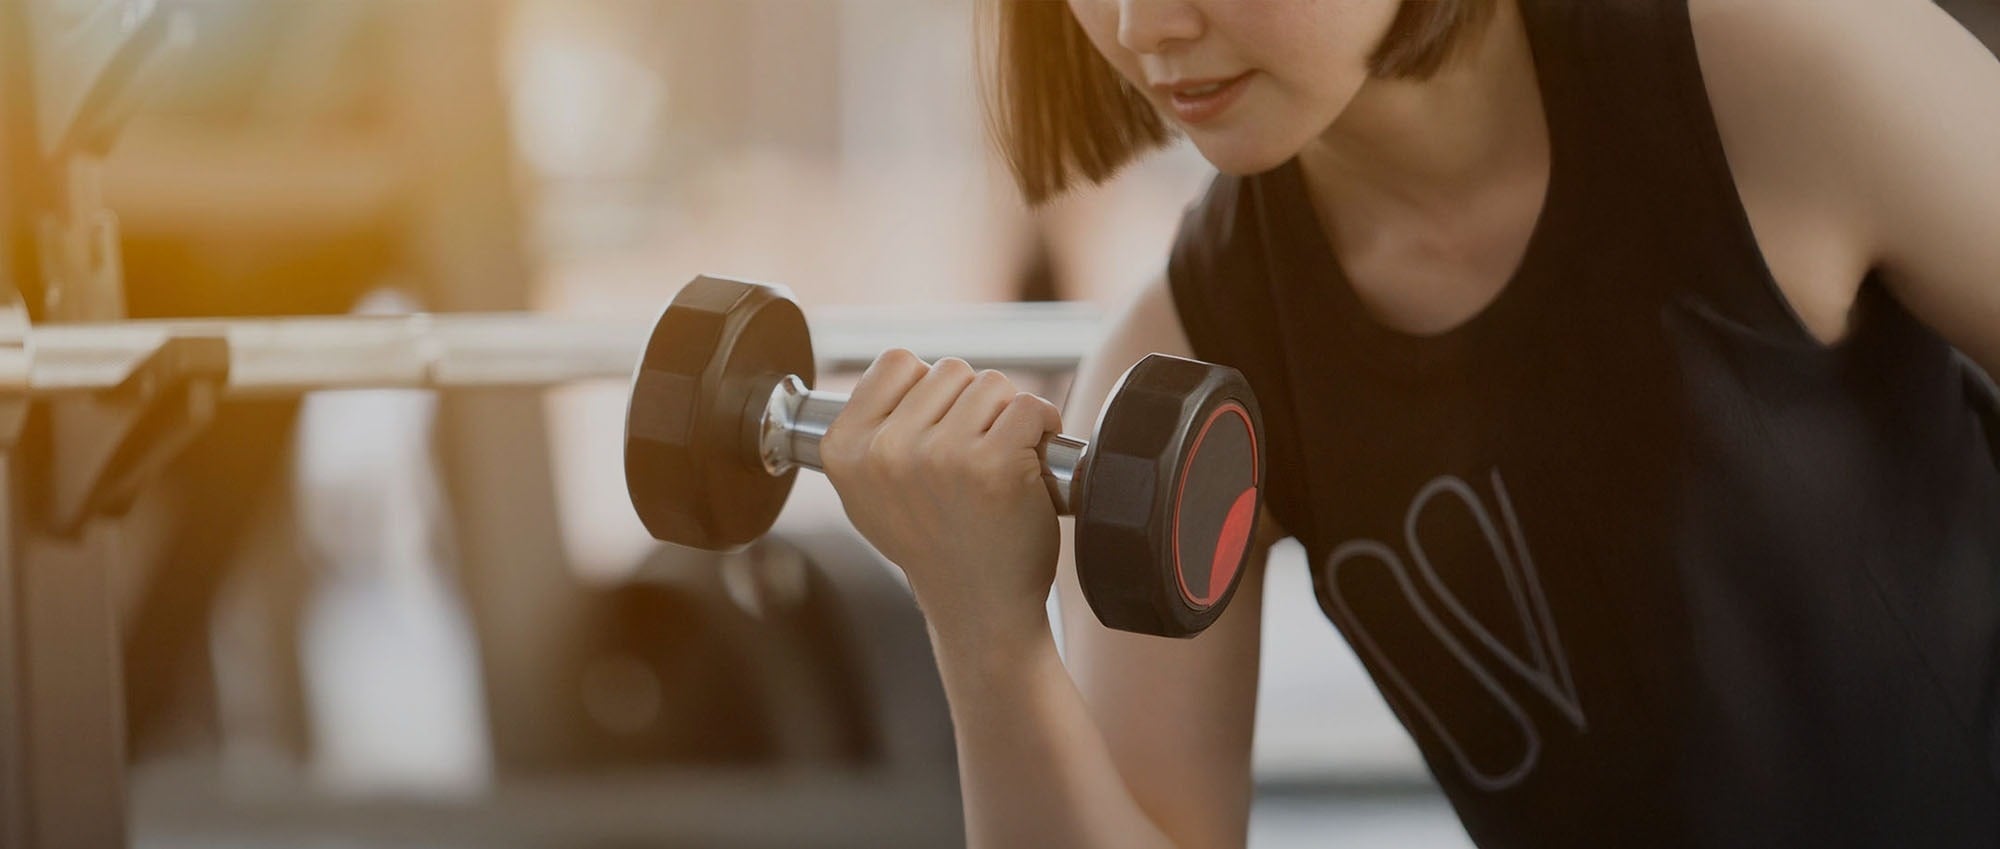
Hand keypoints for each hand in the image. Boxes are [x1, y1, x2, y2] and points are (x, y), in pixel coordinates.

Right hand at [820, 350, 1063, 641]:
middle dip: (972, 404)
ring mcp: (940, 456)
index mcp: (844, 449)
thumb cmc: (933, 545)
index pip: (896, 363)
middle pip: (949, 369)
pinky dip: (1043, 424)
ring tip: (1001, 462)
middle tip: (975, 455)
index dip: (928, 390)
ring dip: (1008, 415)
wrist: (978, 608)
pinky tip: (1033, 461)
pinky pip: (1030, 405)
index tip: (940, 430)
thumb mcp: (869, 493)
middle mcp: (886, 450)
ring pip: (992, 383)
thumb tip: (897, 371)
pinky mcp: (994, 464)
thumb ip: (871, 433)